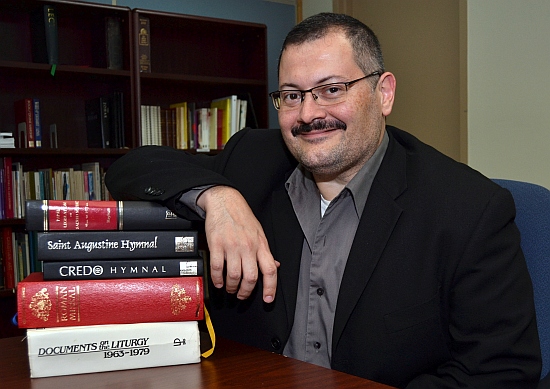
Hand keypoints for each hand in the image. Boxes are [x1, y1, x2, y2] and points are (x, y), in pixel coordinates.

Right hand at [197, 186, 278, 301]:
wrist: (225, 201)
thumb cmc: (242, 217)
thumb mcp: (259, 232)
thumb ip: (265, 251)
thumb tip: (274, 266)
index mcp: (260, 245)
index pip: (270, 270)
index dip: (271, 287)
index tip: (268, 299)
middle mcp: (248, 246)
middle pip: (251, 277)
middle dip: (246, 291)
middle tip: (242, 294)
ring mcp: (232, 246)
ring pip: (234, 275)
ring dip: (231, 287)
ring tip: (230, 288)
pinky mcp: (216, 244)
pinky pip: (217, 268)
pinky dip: (217, 279)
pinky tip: (218, 282)